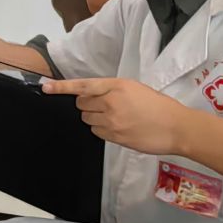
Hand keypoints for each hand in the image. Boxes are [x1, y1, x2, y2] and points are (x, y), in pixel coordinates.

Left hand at [45, 77, 186, 155]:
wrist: (177, 127)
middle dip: (87, 105)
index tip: (45, 88)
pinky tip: (117, 127)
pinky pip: (96, 131)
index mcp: (116, 86)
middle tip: (104, 106)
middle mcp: (110, 102)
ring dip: (94, 117)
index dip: (61, 87)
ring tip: (114, 117)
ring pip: (87, 119)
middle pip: (81, 104)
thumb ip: (111, 89)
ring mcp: (111, 121)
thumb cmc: (158, 105)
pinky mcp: (114, 136)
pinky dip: (101, 129)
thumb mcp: (134, 88)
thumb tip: (92, 95)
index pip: (82, 86)